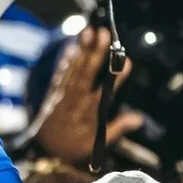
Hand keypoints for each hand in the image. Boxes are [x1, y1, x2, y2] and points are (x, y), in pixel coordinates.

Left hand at [30, 28, 140, 165]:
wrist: (43, 150)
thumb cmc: (74, 146)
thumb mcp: (96, 143)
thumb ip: (117, 128)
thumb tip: (139, 119)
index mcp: (88, 115)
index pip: (104, 94)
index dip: (116, 78)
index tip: (127, 63)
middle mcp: (75, 102)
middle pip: (86, 75)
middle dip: (96, 53)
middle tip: (105, 34)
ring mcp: (62, 96)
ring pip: (73, 70)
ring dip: (82, 50)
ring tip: (89, 31)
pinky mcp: (53, 92)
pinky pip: (60, 74)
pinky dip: (66, 60)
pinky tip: (72, 46)